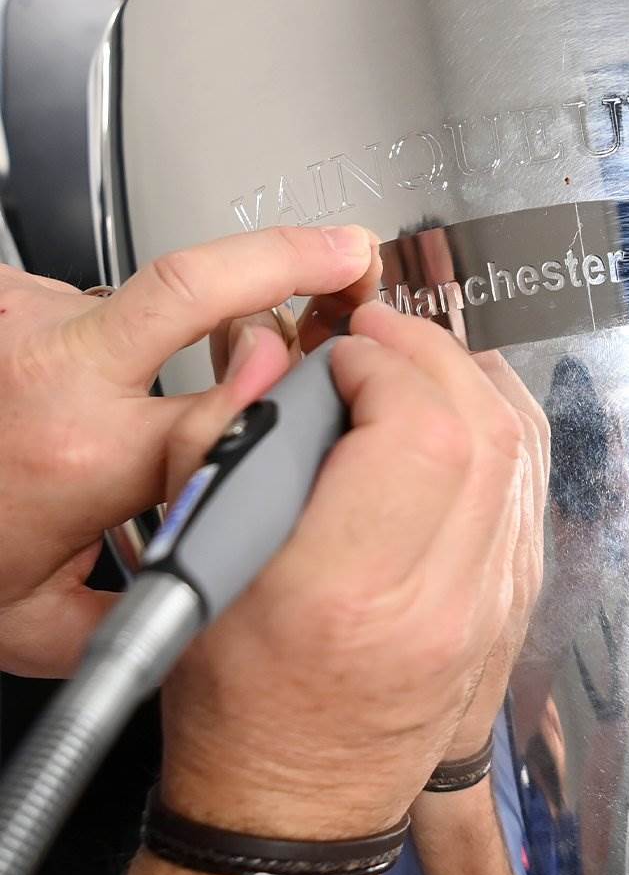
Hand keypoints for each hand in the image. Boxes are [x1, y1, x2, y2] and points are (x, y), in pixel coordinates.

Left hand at [0, 224, 374, 676]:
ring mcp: (30, 313)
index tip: (336, 391)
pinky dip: (119, 333)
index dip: (292, 401)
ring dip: (193, 322)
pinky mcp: (11, 291)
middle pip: (196, 285)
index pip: (224, 415)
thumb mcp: (25, 622)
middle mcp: (56, 368)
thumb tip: (211, 614)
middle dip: (290, 257)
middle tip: (349, 252)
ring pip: (158, 297)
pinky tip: (86, 378)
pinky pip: (101, 303)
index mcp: (77, 455)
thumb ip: (133, 619)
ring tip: (166, 371)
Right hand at [157, 301, 545, 839]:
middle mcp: (435, 601)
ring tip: (418, 362)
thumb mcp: (196, 566)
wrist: (292, 806)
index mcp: (347, 591)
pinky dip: (501, 431)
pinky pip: (529, 492)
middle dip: (434, 355)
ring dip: (472, 384)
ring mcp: (487, 608)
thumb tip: (270, 357)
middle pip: (482, 430)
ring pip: (520, 455)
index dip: (387, 363)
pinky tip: (462, 410)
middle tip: (385, 339)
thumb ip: (221, 444)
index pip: (418, 430)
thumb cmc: (237, 702)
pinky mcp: (508, 609)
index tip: (346, 354)